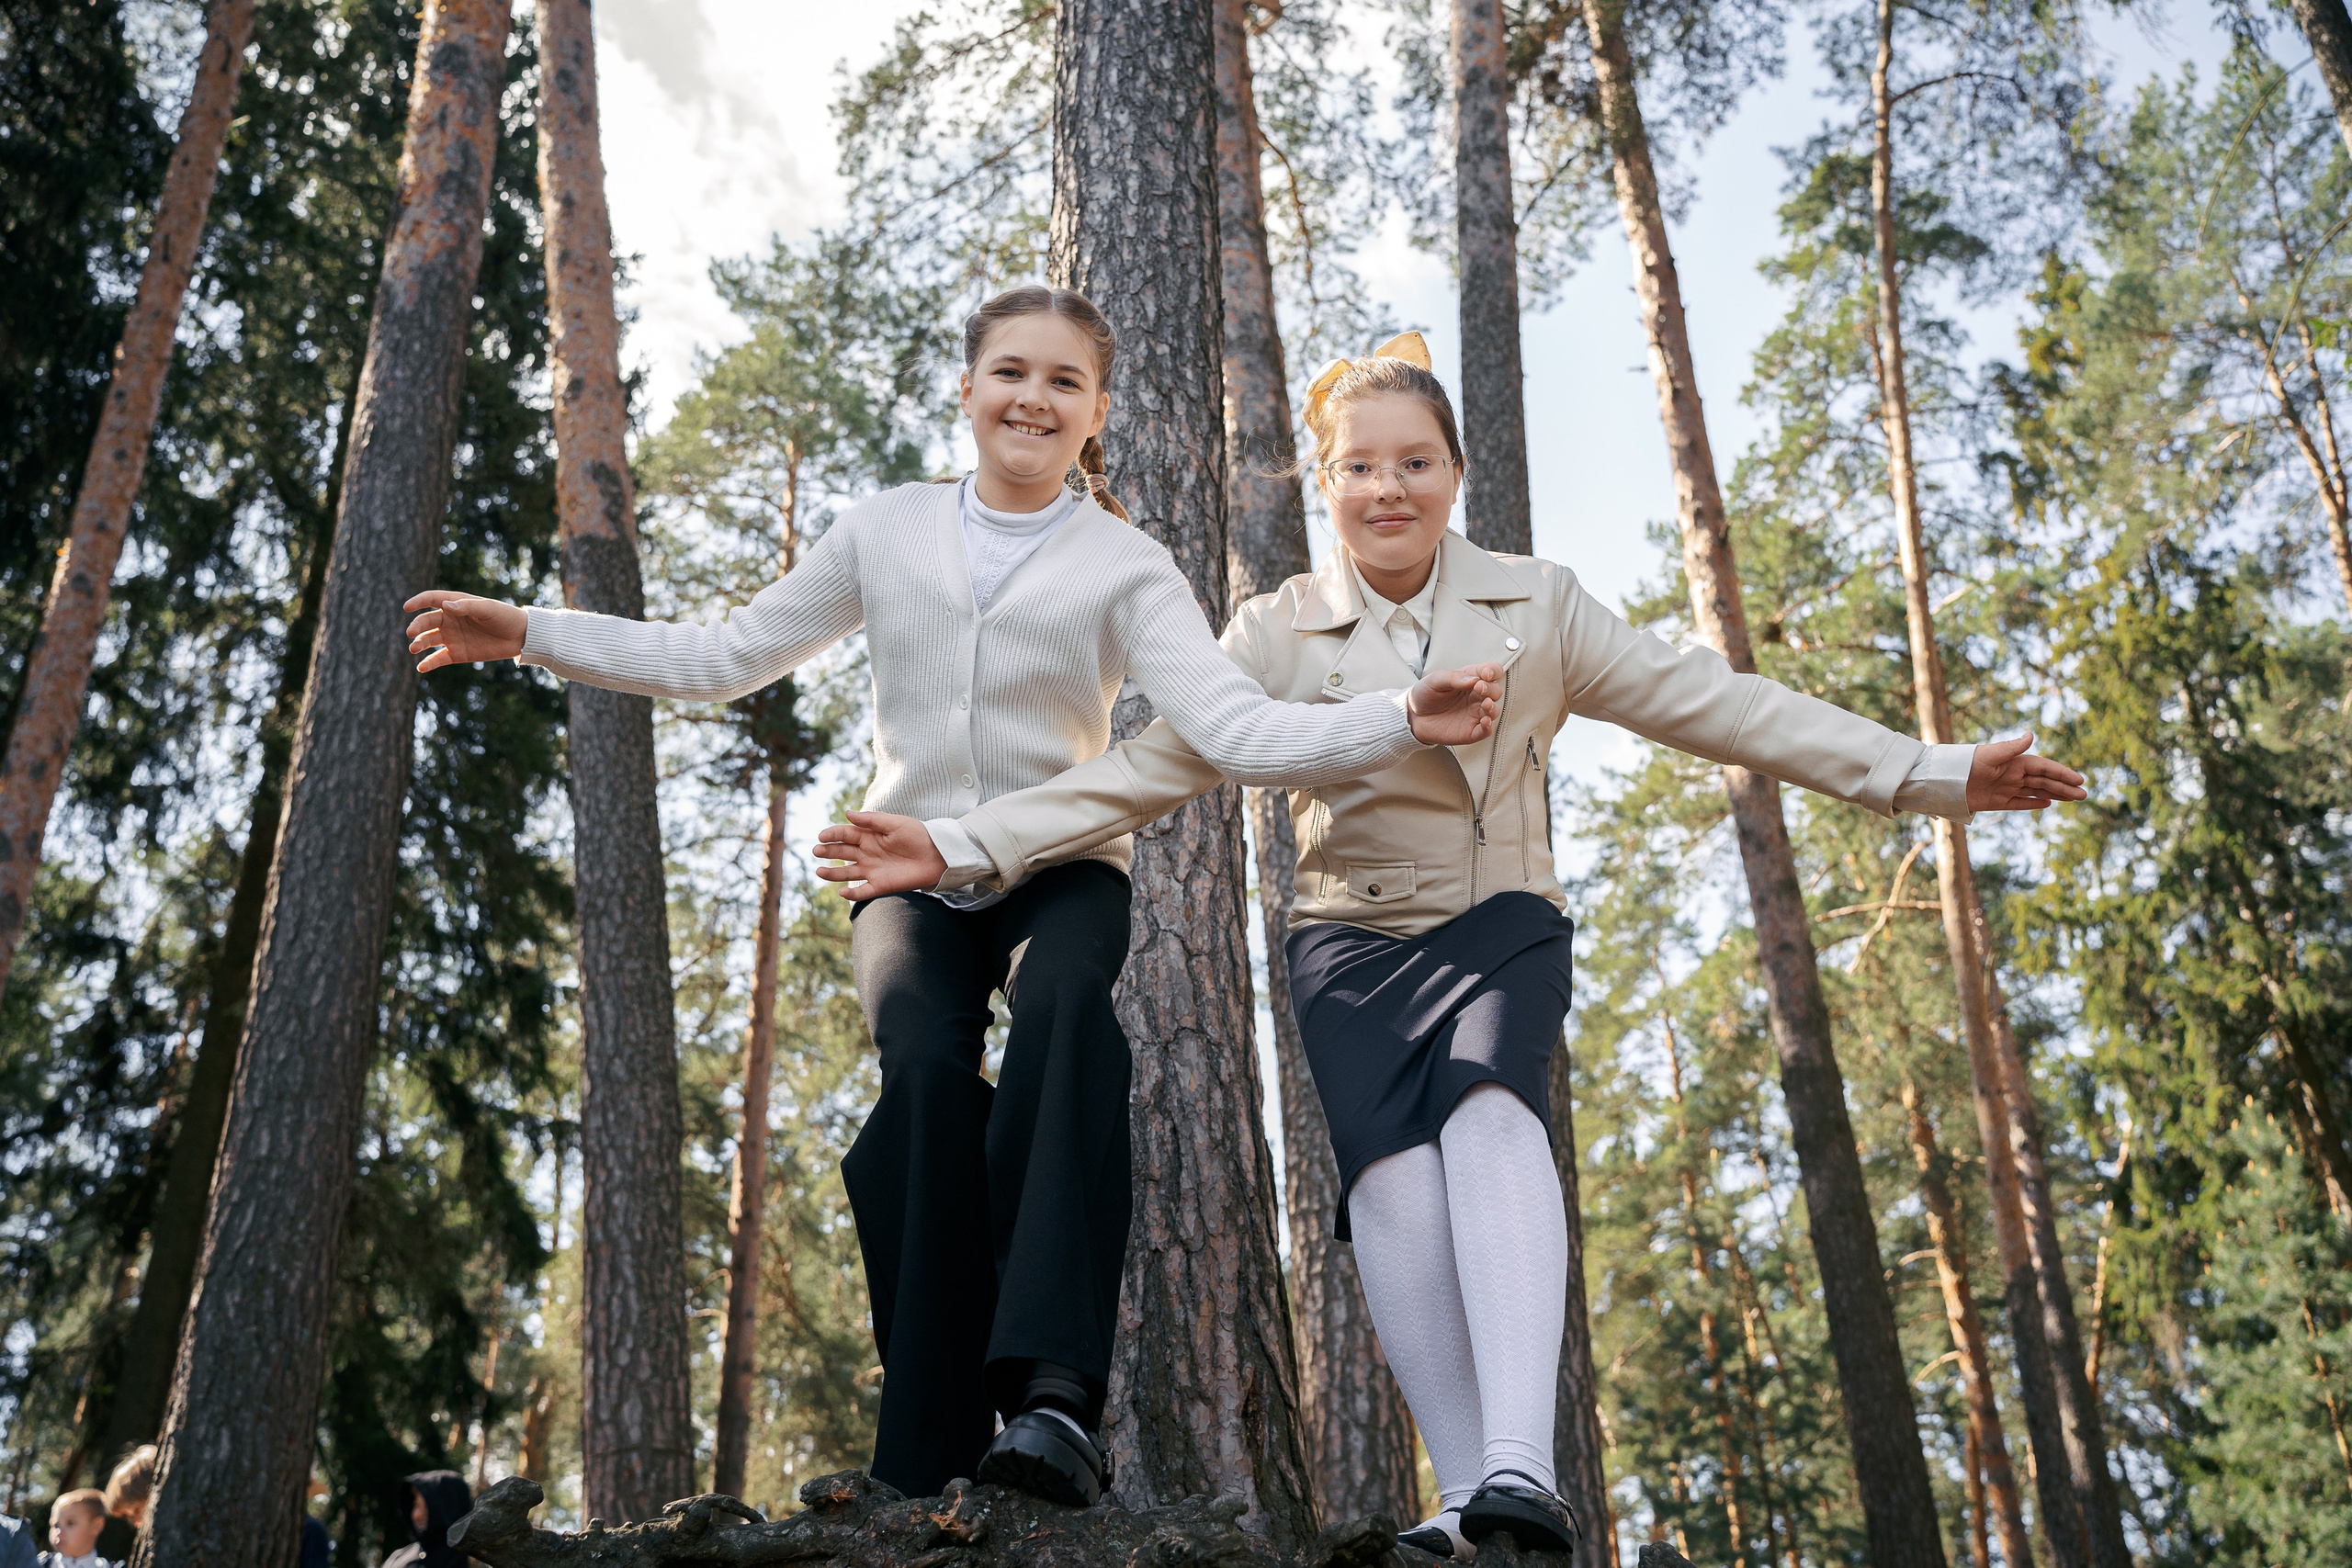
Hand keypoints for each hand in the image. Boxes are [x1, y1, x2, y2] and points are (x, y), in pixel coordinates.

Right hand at [405, 590, 527, 671]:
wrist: (520, 637)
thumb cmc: (505, 616)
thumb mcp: (488, 609)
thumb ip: (467, 607)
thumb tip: (445, 606)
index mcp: (456, 604)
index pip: (432, 600)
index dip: (418, 602)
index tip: (407, 607)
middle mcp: (450, 620)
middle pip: (427, 621)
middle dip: (417, 627)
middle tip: (410, 633)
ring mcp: (452, 637)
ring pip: (429, 640)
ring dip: (419, 643)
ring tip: (413, 648)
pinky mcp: (458, 654)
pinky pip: (439, 659)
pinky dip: (429, 663)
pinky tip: (421, 667)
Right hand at [813, 811, 948, 899]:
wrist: (938, 855)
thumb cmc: (917, 836)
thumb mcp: (895, 823)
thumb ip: (872, 820)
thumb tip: (847, 813)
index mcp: (869, 836)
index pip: (845, 834)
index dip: (833, 834)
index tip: (822, 836)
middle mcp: (867, 853)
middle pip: (842, 852)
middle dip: (828, 852)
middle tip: (817, 851)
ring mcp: (872, 870)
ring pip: (847, 872)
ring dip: (832, 873)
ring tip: (819, 872)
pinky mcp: (880, 885)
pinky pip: (862, 891)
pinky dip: (852, 893)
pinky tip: (842, 892)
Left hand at [1407, 663, 1502, 745]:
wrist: (1412, 716)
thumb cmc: (1424, 695)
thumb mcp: (1435, 680)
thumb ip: (1454, 677)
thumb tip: (1473, 679)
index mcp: (1470, 680)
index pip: (1491, 672)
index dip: (1492, 671)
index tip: (1486, 674)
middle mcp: (1475, 696)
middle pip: (1495, 691)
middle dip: (1491, 689)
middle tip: (1479, 688)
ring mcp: (1474, 713)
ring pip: (1494, 710)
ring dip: (1493, 707)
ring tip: (1485, 704)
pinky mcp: (1470, 730)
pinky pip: (1485, 730)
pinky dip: (1488, 727)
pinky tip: (1485, 721)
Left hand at [1966, 733, 2086, 812]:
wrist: (1944, 781)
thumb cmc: (1966, 763)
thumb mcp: (1990, 755)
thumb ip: (2011, 747)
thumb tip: (2031, 734)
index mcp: (2014, 762)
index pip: (2044, 768)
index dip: (2061, 774)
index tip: (2079, 780)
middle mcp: (2013, 775)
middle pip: (2044, 781)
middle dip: (2065, 788)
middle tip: (2084, 795)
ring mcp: (2005, 788)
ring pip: (2036, 792)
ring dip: (2056, 795)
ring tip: (2074, 799)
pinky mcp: (1996, 802)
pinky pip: (2019, 803)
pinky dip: (2033, 803)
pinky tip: (2048, 803)